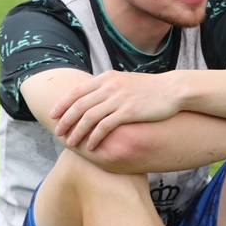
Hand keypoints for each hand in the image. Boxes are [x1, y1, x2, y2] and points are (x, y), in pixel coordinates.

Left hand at [51, 70, 182, 150]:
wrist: (173, 89)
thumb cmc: (150, 89)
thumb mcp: (125, 82)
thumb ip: (108, 87)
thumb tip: (93, 97)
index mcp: (106, 78)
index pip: (76, 92)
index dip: (62, 104)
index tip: (53, 116)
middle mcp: (109, 87)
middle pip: (78, 106)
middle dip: (65, 121)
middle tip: (57, 134)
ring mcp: (118, 99)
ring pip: (88, 117)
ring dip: (77, 132)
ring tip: (71, 143)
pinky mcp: (128, 112)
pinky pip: (105, 127)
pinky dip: (95, 138)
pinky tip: (91, 146)